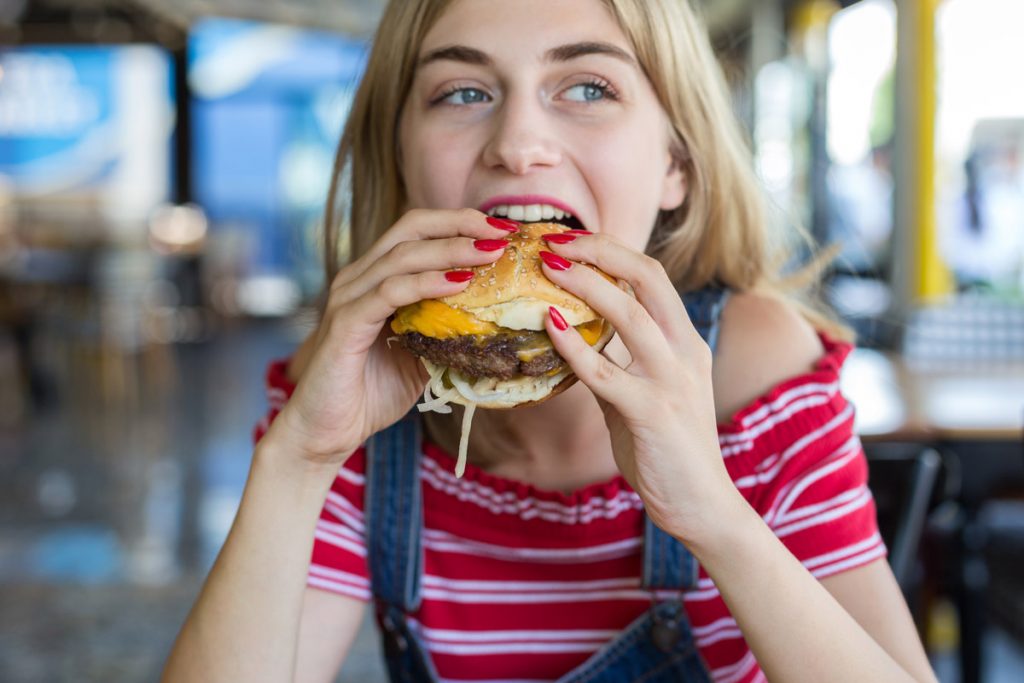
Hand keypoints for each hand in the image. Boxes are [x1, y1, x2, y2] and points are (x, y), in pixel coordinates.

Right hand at [265, 209, 517, 467]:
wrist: (326, 432)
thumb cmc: (371, 394)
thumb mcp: (422, 355)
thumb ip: (446, 330)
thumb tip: (496, 319)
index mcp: (375, 279)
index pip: (418, 231)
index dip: (460, 222)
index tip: (502, 228)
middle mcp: (359, 278)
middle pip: (412, 228)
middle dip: (461, 224)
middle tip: (503, 231)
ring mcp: (349, 298)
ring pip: (403, 256)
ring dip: (451, 250)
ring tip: (490, 252)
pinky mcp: (345, 325)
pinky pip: (389, 293)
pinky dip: (425, 284)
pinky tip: (458, 284)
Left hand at [539, 232, 742, 543]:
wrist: (700, 504)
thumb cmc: (664, 448)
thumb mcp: (640, 392)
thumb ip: (613, 361)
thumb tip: (566, 335)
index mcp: (684, 340)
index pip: (651, 275)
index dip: (609, 250)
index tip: (567, 240)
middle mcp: (684, 351)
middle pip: (649, 277)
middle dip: (601, 250)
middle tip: (553, 241)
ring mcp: (672, 380)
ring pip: (633, 315)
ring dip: (587, 286)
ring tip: (548, 267)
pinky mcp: (654, 413)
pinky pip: (608, 373)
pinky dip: (576, 347)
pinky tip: (548, 328)